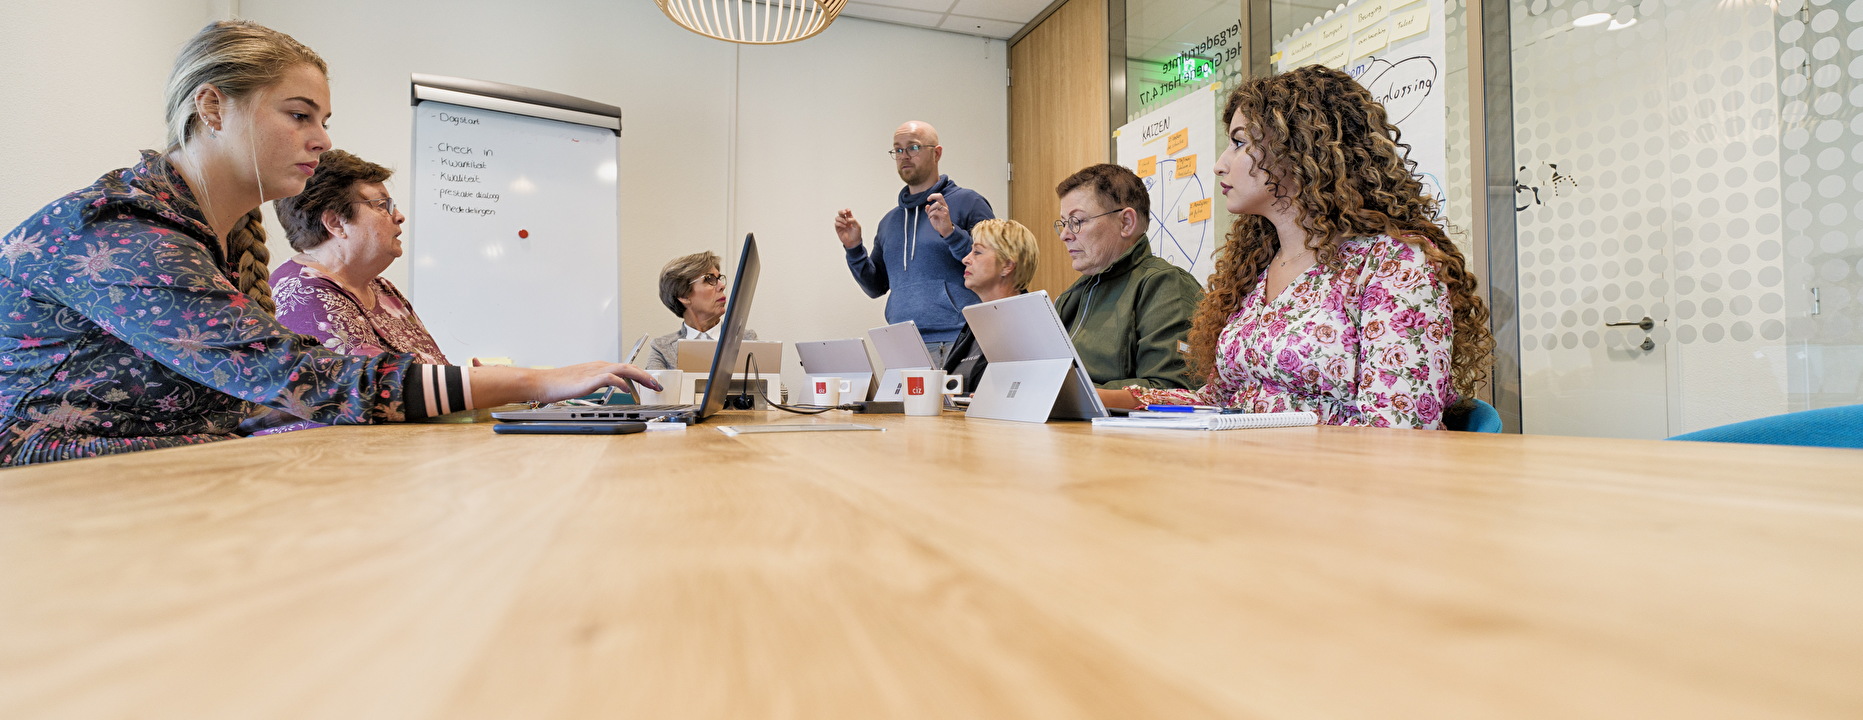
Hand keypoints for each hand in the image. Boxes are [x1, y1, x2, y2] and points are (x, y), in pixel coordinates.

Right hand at [531, 362, 659, 403]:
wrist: (542, 383)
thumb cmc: (559, 384)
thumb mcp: (584, 383)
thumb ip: (599, 384)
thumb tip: (613, 389)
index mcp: (599, 367)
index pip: (625, 368)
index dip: (641, 375)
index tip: (651, 383)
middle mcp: (599, 366)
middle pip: (629, 367)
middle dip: (646, 376)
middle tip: (658, 386)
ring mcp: (594, 371)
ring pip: (624, 369)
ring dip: (640, 377)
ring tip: (651, 386)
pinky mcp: (589, 379)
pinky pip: (610, 378)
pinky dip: (621, 383)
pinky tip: (627, 390)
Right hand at [834, 209, 862, 248]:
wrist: (853, 242)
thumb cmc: (856, 234)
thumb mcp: (858, 226)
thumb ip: (853, 220)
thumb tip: (847, 218)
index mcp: (850, 219)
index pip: (847, 212)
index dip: (847, 210)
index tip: (848, 211)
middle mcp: (845, 220)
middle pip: (840, 213)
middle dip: (841, 211)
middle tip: (844, 213)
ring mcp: (841, 224)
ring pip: (837, 217)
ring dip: (841, 219)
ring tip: (846, 223)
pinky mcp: (838, 228)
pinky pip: (836, 223)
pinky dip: (840, 224)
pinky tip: (844, 226)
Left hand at [926, 193, 953, 236]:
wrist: (945, 231)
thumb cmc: (939, 223)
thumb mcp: (932, 216)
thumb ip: (929, 211)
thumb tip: (927, 206)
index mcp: (942, 205)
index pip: (939, 196)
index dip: (933, 195)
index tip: (928, 199)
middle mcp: (944, 207)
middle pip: (939, 196)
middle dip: (932, 197)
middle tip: (928, 201)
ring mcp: (945, 211)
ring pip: (936, 204)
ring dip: (930, 209)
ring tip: (929, 215)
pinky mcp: (944, 215)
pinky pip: (935, 212)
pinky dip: (930, 214)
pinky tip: (929, 218)